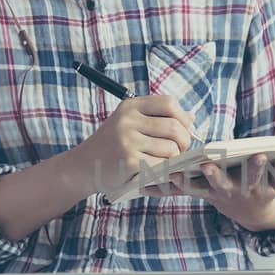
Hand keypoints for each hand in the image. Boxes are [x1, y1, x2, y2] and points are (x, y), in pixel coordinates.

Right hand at [72, 93, 195, 197]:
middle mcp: (128, 120)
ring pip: (171, 148)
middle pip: (175, 127)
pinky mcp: (129, 161)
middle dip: (185, 142)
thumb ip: (158, 118)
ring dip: (174, 159)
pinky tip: (155, 171)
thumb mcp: (130, 123)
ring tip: (165, 162)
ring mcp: (127, 140)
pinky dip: (164, 170)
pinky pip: (161, 165)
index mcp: (131, 106)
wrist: (82, 167)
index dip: (183, 118)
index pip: (169, 103)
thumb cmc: (111, 146)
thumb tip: (192, 117)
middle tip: (179, 152)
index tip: (183, 131)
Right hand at [142, 153, 274, 228]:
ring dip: (255, 168)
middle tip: (209, 164)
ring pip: (252, 180)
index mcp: (209, 190)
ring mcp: (249, 192)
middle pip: (221, 182)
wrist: (254, 212)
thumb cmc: (221, 190)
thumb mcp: (197, 190)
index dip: (181, 180)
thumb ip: (171, 187)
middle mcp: (228, 192)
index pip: (192, 185)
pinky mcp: (271, 190)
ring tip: (259, 155)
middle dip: (214, 174)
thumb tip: (140, 185)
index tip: (171, 172)